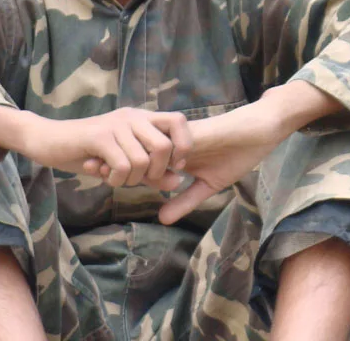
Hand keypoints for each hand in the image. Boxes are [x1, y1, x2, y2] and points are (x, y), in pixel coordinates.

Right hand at [23, 108, 191, 187]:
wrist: (47, 140)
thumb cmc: (88, 152)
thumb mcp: (125, 164)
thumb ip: (152, 172)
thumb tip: (179, 182)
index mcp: (142, 118)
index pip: (179, 121)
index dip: (183, 146)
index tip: (175, 166)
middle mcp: (132, 116)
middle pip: (164, 146)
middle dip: (157, 172)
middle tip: (140, 178)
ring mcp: (115, 125)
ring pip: (142, 161)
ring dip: (132, 179)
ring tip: (116, 177)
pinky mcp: (99, 136)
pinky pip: (122, 165)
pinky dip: (116, 179)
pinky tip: (105, 177)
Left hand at [91, 82, 344, 223]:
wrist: (262, 130)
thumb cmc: (240, 154)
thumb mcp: (209, 185)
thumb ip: (185, 200)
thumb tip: (161, 219)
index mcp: (176, 153)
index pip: (143, 160)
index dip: (122, 167)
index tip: (98, 174)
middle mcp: (174, 142)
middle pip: (139, 150)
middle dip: (114, 160)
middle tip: (88, 169)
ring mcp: (183, 136)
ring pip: (148, 147)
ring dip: (125, 158)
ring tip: (100, 167)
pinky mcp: (195, 134)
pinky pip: (170, 146)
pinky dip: (153, 156)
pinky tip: (134, 165)